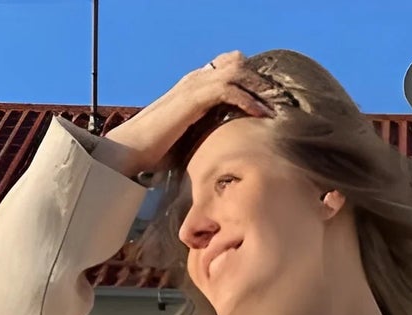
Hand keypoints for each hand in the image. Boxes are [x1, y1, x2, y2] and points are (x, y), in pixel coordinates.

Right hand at [101, 52, 282, 179]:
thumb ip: (204, 135)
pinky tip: (261, 115)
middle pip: (237, 65)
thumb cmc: (155, 151)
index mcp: (193, 87)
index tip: (268, 101)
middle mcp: (194, 80)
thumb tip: (223, 152)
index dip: (250, 81)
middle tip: (279, 102)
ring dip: (259, 89)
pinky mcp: (193, 97)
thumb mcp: (187, 138)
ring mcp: (194, 86)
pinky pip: (228, 89)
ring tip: (275, 107)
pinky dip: (248, 100)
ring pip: (236, 73)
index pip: (227, 69)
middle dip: (260, 83)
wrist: (132, 150)